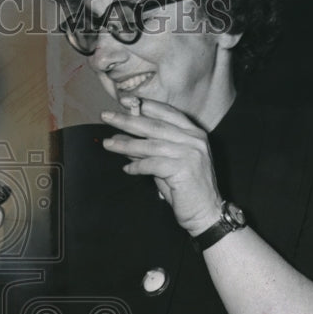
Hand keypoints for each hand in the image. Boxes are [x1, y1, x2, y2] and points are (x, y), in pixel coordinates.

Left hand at [101, 98, 222, 234]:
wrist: (206, 212)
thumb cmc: (185, 188)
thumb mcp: (166, 163)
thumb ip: (148, 149)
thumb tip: (120, 138)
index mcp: (193, 133)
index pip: (166, 112)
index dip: (144, 105)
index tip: (123, 101)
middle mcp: (194, 139)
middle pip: (154, 125)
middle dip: (127, 120)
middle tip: (106, 116)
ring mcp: (190, 153)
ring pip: (150, 145)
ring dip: (126, 144)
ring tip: (107, 144)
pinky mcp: (183, 169)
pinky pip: (152, 164)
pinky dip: (137, 166)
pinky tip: (127, 169)